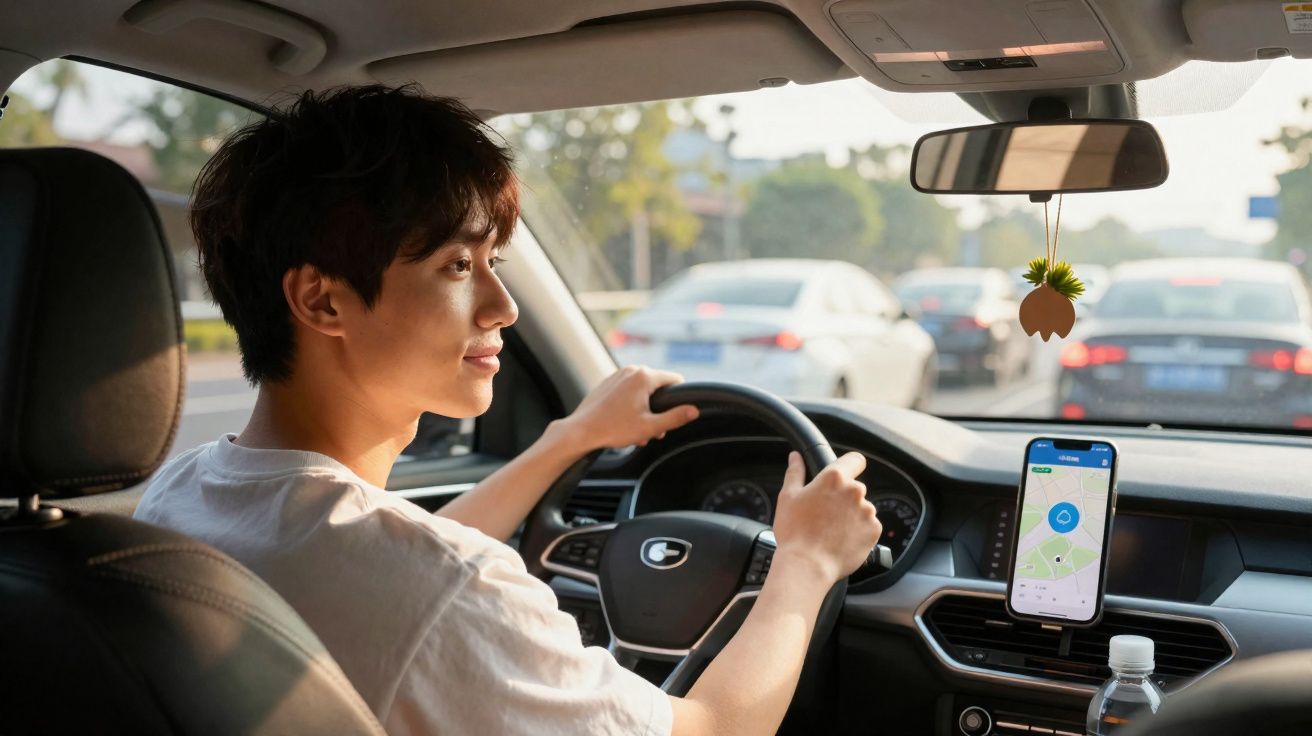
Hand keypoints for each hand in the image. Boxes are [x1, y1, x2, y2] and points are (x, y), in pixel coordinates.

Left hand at [559, 365, 699, 451]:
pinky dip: (631, 405)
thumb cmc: (614, 429)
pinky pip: (627, 391)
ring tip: (637, 430)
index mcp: (644, 377)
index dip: (679, 397)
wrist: (582, 430)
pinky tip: (625, 423)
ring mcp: (618, 375)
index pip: (675, 379)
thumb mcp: (650, 427)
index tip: (674, 414)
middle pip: (657, 387)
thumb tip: (694, 410)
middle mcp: (631, 370)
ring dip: (645, 409)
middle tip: (652, 430)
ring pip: (641, 391)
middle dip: (658, 408)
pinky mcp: (608, 383)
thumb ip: (675, 417)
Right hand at [771, 451, 882, 583]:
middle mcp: (855, 491)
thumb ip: (795, 472)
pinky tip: (841, 539)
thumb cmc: (795, 532)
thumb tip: (796, 457)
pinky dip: (858, 531)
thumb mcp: (788, 497)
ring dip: (852, 515)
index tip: (844, 474)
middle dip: (843, 497)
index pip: (855, 459)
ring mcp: (867, 511)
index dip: (850, 465)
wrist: (808, 565)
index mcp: (834, 478)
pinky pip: (868, 526)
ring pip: (862, 508)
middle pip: (855, 488)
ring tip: (832, 530)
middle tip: (826, 513)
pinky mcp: (874, 530)